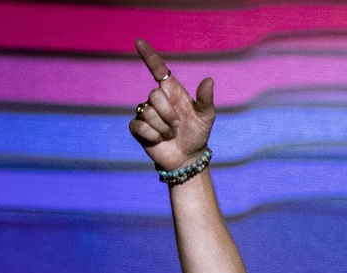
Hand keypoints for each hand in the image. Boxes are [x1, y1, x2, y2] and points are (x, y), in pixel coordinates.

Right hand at [128, 39, 215, 171]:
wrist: (187, 157)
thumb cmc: (197, 134)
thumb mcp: (206, 117)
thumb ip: (206, 100)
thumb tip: (209, 80)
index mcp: (172, 91)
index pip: (158, 69)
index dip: (149, 56)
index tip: (139, 42)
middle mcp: (157, 99)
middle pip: (154, 95)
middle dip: (168, 114)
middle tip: (178, 126)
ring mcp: (145, 112)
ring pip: (147, 111)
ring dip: (163, 127)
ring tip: (170, 134)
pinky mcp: (137, 128)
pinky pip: (139, 125)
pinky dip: (153, 135)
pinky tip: (159, 140)